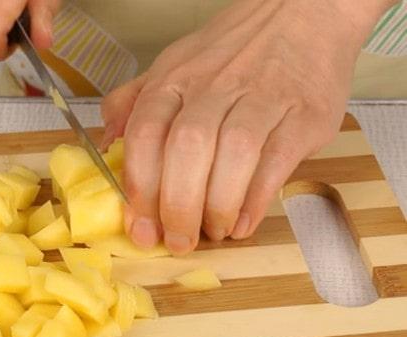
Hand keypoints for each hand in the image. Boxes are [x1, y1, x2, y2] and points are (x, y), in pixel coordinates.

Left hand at [101, 0, 395, 254]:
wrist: (302, 14)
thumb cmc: (233, 50)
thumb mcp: (173, 64)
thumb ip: (134, 102)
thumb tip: (105, 141)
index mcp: (175, 79)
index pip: (146, 133)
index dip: (139, 186)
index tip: (139, 226)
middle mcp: (215, 85)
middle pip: (187, 148)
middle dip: (178, 205)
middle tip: (177, 241)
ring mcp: (261, 97)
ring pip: (234, 155)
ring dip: (218, 205)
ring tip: (212, 232)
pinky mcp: (303, 113)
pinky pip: (277, 160)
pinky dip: (256, 199)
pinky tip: (242, 222)